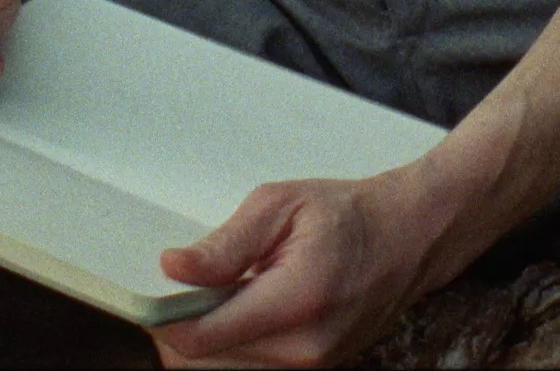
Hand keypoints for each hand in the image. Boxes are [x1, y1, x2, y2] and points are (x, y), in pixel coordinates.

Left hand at [147, 173, 451, 368]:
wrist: (410, 237)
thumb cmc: (349, 214)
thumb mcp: (282, 204)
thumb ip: (225, 244)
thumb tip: (174, 268)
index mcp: (297, 300)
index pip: (202, 337)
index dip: (163, 319)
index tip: (149, 292)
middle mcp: (305, 348)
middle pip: (206, 361)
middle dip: (182, 326)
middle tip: (182, 285)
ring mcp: (312, 366)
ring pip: (225, 369)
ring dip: (207, 337)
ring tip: (220, 292)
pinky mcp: (313, 370)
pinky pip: (252, 368)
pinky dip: (233, 344)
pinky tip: (241, 308)